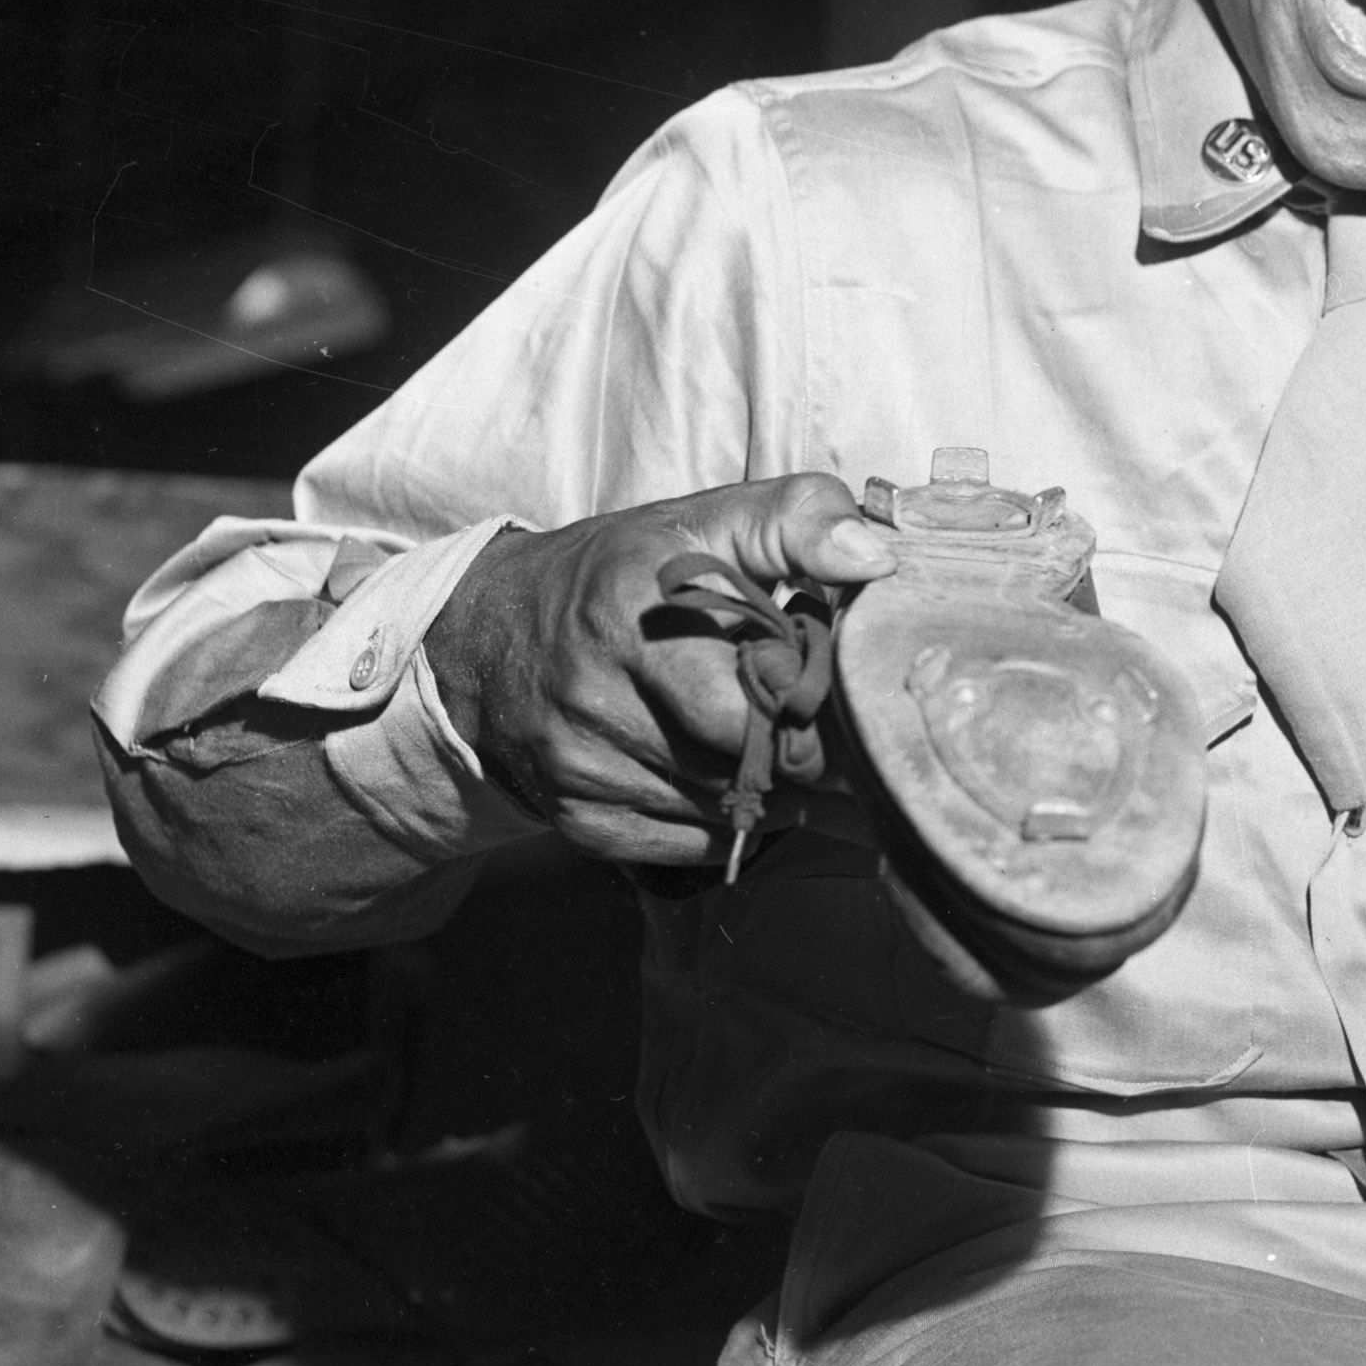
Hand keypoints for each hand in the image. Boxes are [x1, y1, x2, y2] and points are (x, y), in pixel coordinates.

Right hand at [425, 475, 894, 866]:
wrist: (491, 634)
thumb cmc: (624, 574)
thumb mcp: (707, 521)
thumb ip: (799, 520)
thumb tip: (874, 559)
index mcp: (633, 611)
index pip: (748, 699)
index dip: (811, 709)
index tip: (841, 697)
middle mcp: (595, 695)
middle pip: (743, 763)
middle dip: (802, 754)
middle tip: (835, 733)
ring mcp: (581, 767)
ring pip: (725, 810)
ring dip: (776, 792)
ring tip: (790, 750)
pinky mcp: (579, 822)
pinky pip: (691, 845)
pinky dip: (734, 820)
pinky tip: (744, 781)